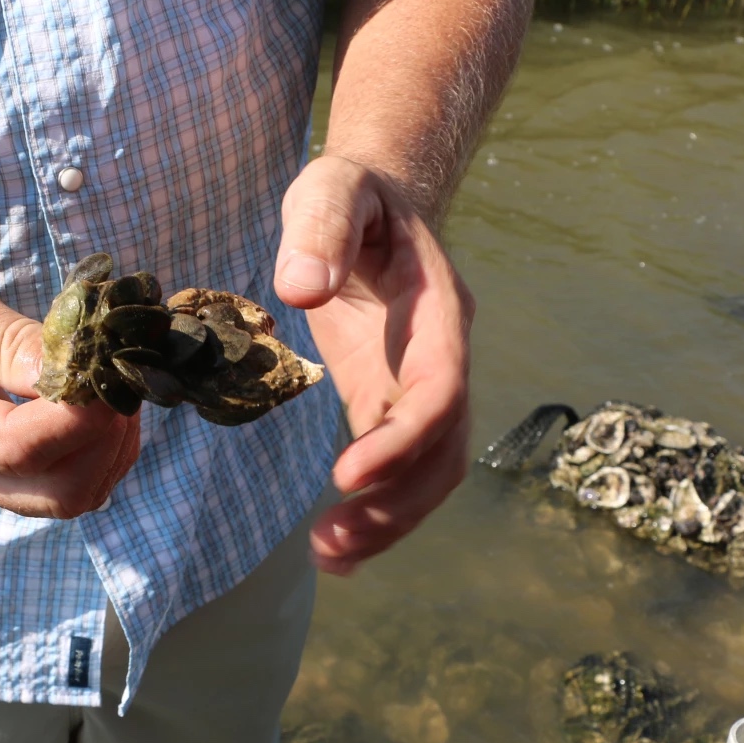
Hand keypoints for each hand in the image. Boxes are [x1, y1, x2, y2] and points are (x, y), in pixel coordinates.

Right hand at [0, 256, 139, 518]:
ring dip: (110, 446)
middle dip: (107, 438)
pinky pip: (64, 483)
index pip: (19, 449)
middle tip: (117, 375)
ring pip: (71, 497)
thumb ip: (4, 337)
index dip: (77, 416)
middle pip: (60, 494)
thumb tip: (70, 371)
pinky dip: (98, 449)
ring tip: (110, 383)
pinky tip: (94, 400)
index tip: (106, 368)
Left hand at [275, 155, 473, 573]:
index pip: (440, 387)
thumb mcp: (330, 189)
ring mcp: (418, 385)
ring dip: (389, 521)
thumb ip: (319, 226)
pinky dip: (374, 512)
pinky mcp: (387, 401)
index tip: (348, 474)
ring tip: (329, 553)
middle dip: (398, 502)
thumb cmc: (350, 194)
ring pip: (429, 472)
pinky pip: (396, 469)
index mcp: (437, 311)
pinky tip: (334, 547)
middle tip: (332, 538)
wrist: (371, 201)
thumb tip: (299, 287)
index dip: (403, 437)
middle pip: (445, 448)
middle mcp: (441, 357)